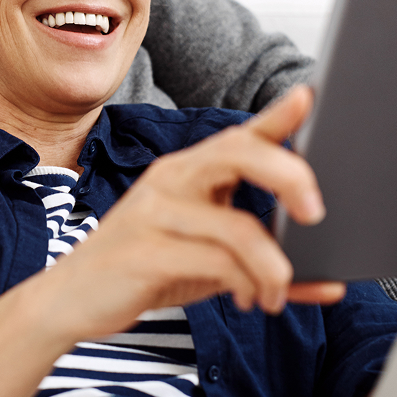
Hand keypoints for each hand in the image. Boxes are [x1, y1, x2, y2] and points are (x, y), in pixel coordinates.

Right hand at [44, 85, 343, 341]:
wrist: (71, 297)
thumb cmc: (143, 269)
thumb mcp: (205, 259)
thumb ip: (258, 260)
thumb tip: (326, 279)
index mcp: (186, 173)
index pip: (239, 136)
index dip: (277, 115)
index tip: (310, 97)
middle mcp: (169, 180)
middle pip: (238, 152)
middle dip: (289, 176)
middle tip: (315, 214)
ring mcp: (154, 213)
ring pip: (237, 226)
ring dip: (273, 268)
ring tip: (275, 293)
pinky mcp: (144, 251)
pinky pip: (215, 263)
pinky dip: (246, 285)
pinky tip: (246, 299)